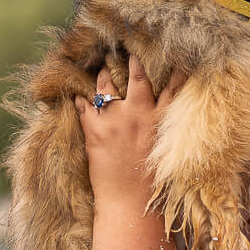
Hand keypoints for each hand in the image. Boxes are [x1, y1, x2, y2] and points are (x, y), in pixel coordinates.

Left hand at [75, 55, 184, 209]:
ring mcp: (115, 120)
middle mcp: (139, 114)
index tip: (173, 55)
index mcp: (162, 121)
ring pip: (107, 84)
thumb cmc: (153, 185)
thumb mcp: (168, 153)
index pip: (173, 86)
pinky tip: (76, 92)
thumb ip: (166, 131)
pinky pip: (83, 105)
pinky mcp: (94, 130)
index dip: (173, 68)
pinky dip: (79, 97)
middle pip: (137, 75)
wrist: (130, 204)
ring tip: (101, 66)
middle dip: (132, 59)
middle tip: (126, 46)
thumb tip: (167, 121)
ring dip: (104, 74)